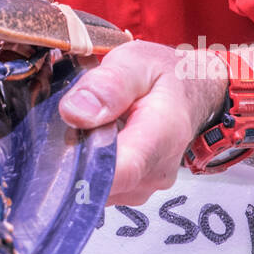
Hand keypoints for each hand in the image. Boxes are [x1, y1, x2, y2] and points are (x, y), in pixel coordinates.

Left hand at [58, 40, 226, 206]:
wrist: (190, 93)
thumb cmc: (165, 76)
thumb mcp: (136, 62)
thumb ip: (108, 84)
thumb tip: (75, 112)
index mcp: (161, 136)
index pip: (121, 170)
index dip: (84, 164)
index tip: (64, 143)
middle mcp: (155, 172)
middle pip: (99, 179)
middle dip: (77, 153)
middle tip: (78, 117)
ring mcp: (145, 186)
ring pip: (96, 184)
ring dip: (83, 158)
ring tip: (92, 124)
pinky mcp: (134, 190)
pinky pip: (101, 184)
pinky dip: (91, 164)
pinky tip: (97, 138)